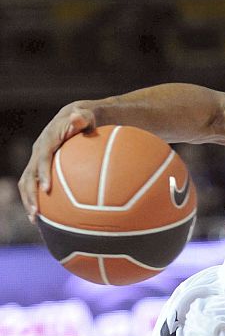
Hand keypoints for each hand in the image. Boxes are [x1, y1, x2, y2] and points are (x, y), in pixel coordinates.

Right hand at [18, 105, 96, 221]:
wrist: (77, 116)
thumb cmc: (86, 118)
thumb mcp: (87, 115)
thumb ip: (83, 117)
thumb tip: (76, 116)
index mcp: (48, 139)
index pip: (43, 157)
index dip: (42, 173)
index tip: (47, 190)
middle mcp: (38, 150)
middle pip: (28, 175)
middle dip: (30, 194)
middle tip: (36, 213)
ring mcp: (37, 159)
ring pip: (26, 182)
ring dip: (28, 201)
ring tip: (35, 220)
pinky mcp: (39, 167)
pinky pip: (33, 185)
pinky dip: (35, 199)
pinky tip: (45, 217)